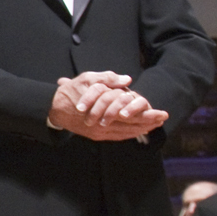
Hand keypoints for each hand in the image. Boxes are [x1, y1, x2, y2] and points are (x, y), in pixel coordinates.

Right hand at [49, 71, 167, 140]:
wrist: (54, 109)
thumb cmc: (71, 92)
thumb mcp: (87, 79)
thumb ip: (108, 78)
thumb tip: (127, 80)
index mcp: (103, 110)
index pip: (131, 114)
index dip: (147, 114)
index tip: (161, 112)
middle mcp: (103, 125)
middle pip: (131, 125)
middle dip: (148, 122)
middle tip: (163, 119)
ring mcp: (99, 132)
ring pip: (125, 132)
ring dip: (140, 129)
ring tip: (154, 126)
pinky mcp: (96, 135)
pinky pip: (116, 136)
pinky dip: (129, 134)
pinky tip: (137, 131)